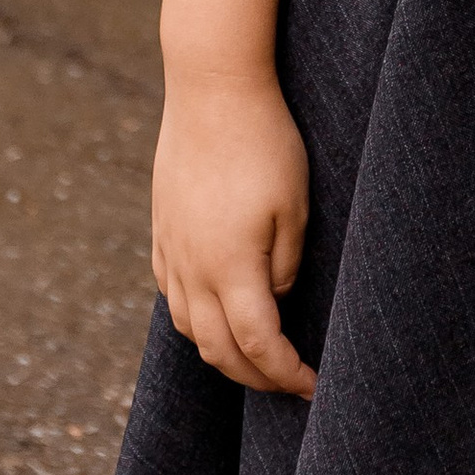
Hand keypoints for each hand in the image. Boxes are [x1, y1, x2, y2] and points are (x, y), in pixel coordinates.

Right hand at [151, 71, 315, 396]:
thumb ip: (285, 264)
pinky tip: (212, 312)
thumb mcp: (295, 205)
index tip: (313, 386)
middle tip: (289, 382)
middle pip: (218, 350)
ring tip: (255, 355)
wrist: (212, 88)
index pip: (259, 345)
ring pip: (188, 328)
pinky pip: (170, 293)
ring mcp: (171, 250)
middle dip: (255, 377)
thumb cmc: (265, 142)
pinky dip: (193, 318)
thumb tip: (275, 299)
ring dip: (221, 352)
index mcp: (230, 268)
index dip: (286, 374)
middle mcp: (192, 268)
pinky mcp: (161, 230)